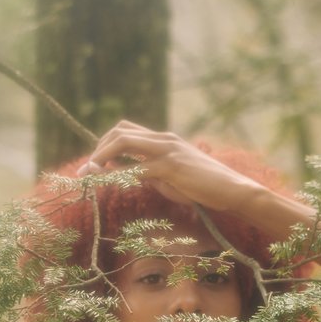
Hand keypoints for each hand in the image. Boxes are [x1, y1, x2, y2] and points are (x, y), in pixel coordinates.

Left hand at [76, 121, 265, 213]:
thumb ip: (152, 174)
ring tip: (89, 173)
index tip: (96, 163)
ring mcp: (167, 150)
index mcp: (164, 140)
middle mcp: (163, 139)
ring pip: (123, 143)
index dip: (106, 144)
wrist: (232, 190)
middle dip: (99, 148)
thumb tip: (130, 177)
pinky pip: (136, 168)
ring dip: (101, 157)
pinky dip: (117, 175)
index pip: (127, 131)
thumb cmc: (204, 188)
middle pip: (120, 131)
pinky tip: (108, 183)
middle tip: (88, 168)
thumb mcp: (173, 178)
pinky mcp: (171, 166)